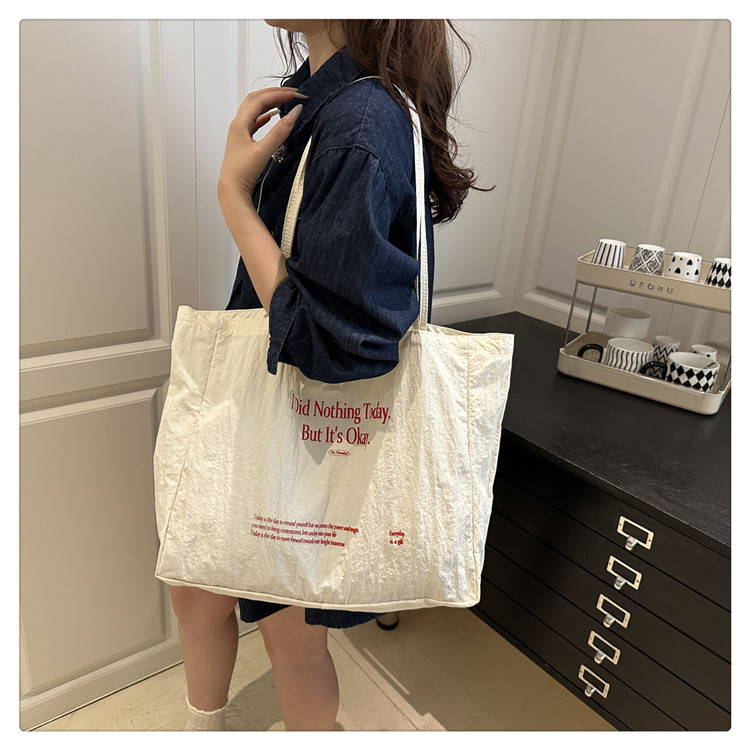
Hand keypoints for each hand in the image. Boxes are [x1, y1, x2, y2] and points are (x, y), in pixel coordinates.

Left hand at [217, 87, 303, 201]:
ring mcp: (240, 132)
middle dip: (273, 93)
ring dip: (269, 102)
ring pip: (254, 109)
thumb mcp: (263, 151)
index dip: (278, 94)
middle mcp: (238, 125)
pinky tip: (272, 116)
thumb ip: (279, 132)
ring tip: (284, 100)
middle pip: (255, 99)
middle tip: (291, 93)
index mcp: (240, 123)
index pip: (260, 99)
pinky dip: (264, 114)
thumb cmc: (242, 172)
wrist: (232, 189)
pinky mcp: (244, 141)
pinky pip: (254, 121)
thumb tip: (293, 114)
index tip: (294, 94)